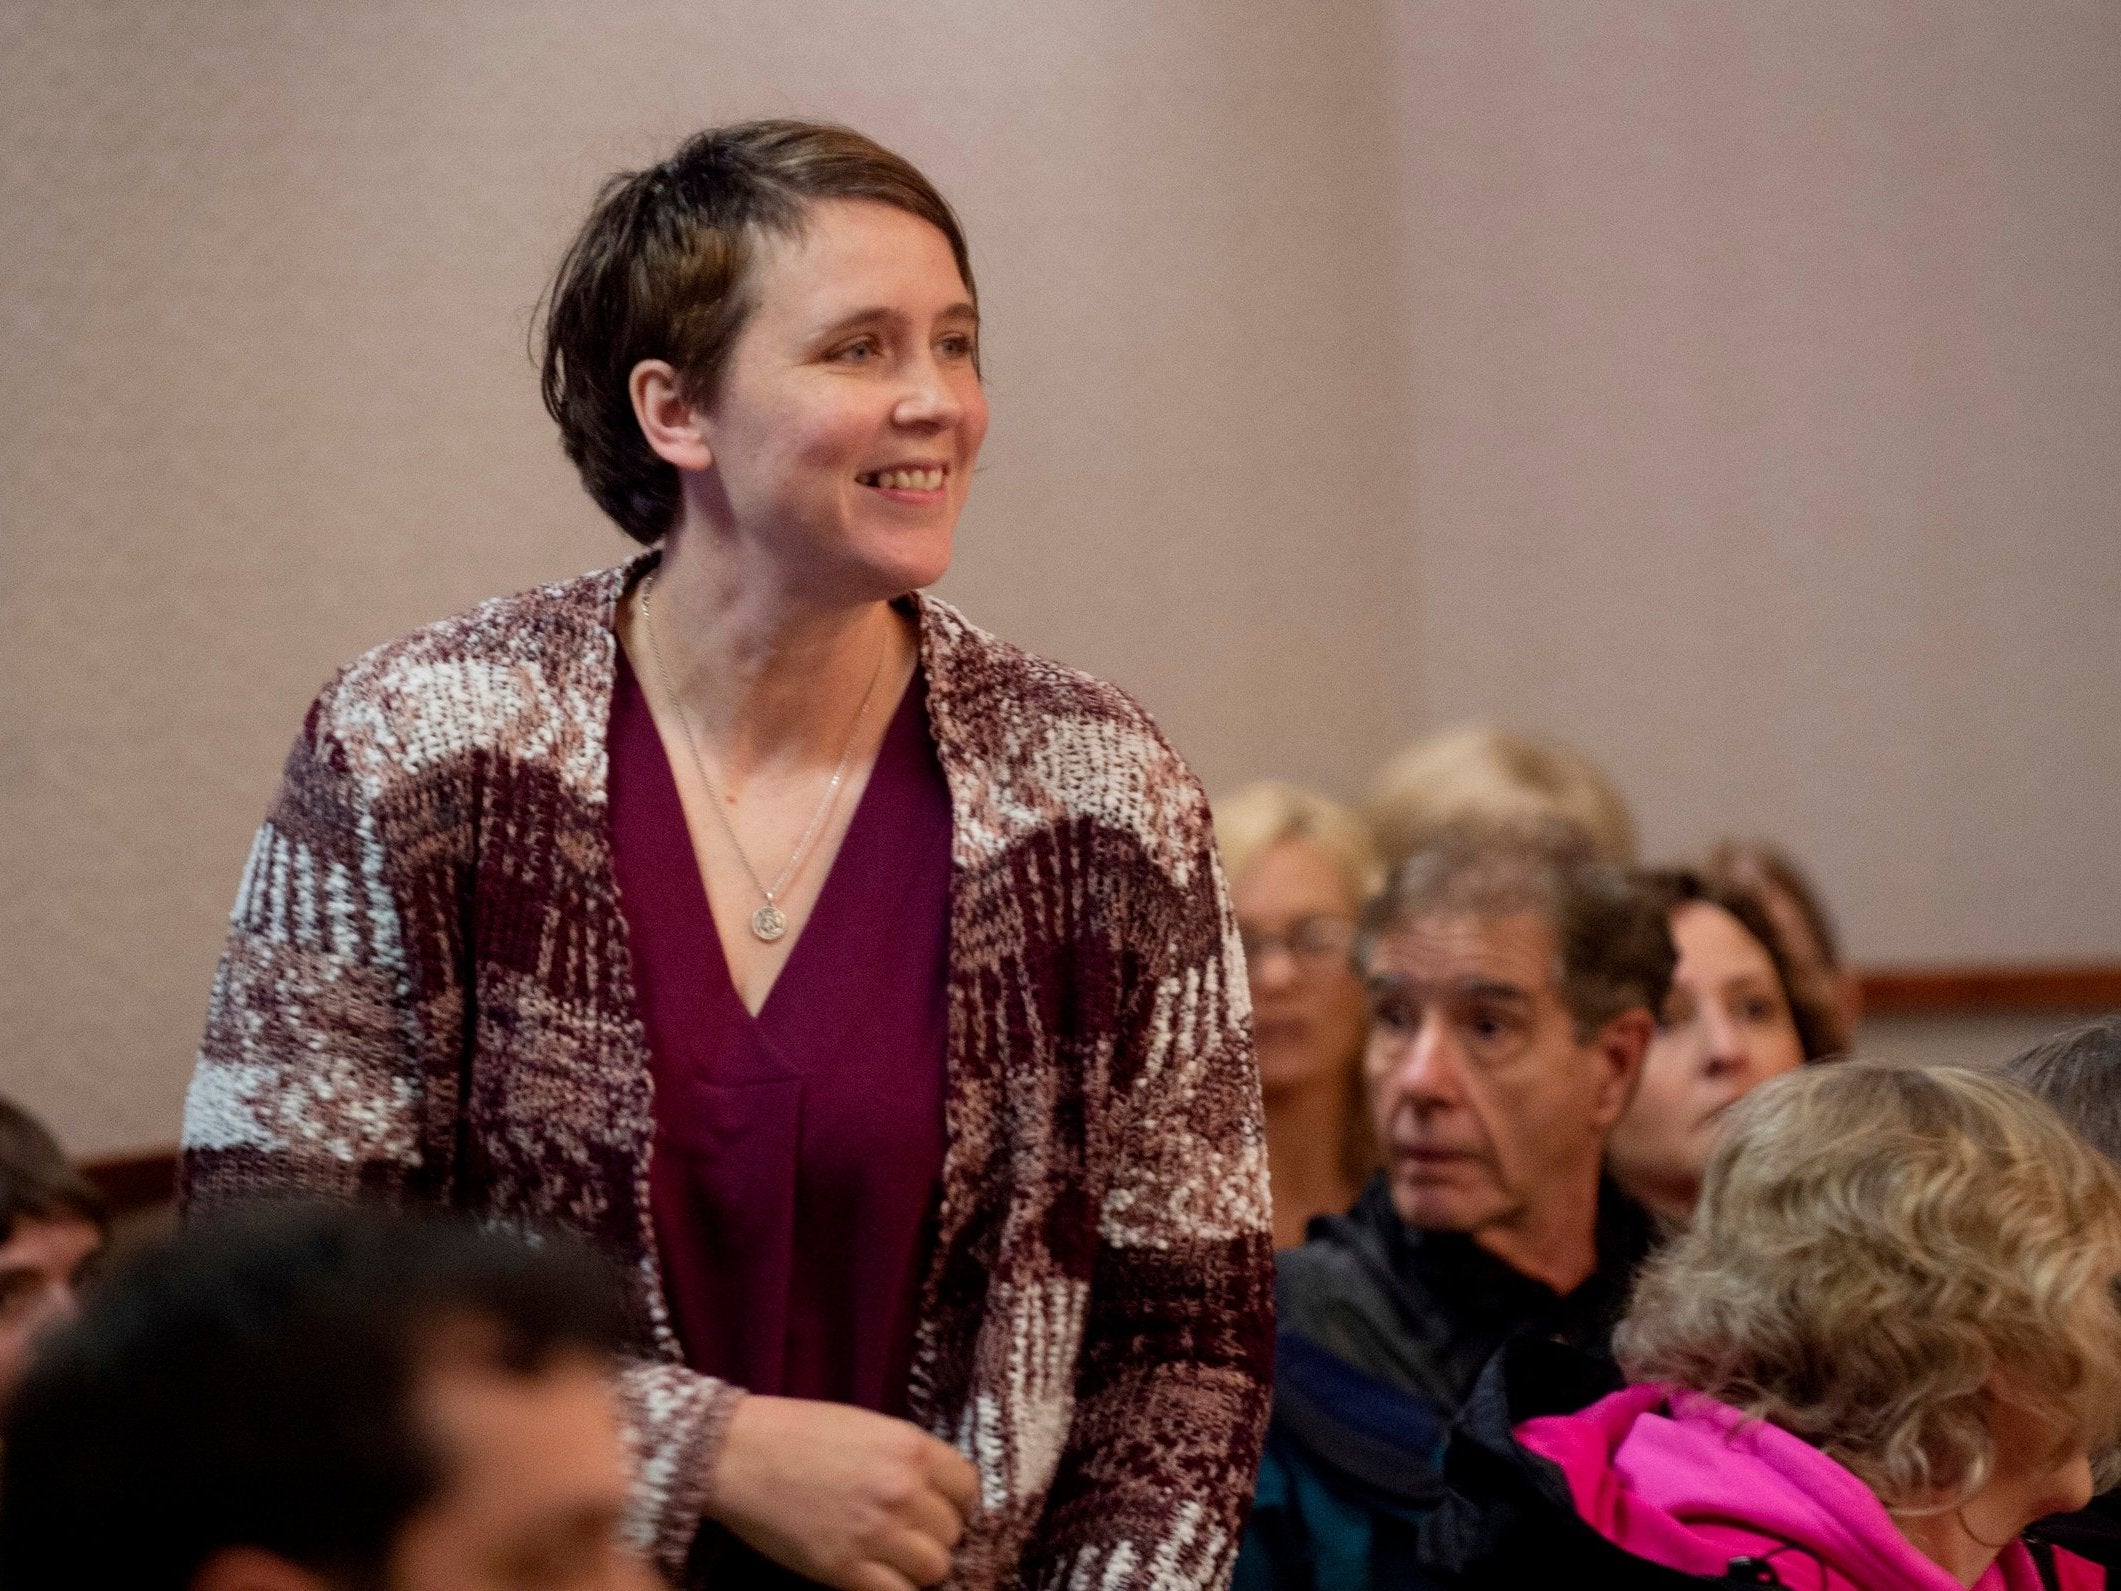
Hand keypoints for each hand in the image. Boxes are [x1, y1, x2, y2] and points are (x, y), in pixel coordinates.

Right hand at [704, 1394, 979, 1590]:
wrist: (736, 1453)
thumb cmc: (795, 1431)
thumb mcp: (865, 1426)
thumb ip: (905, 1457)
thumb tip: (933, 1491)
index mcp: (910, 1447)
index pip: (968, 1487)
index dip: (955, 1502)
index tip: (938, 1508)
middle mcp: (902, 1490)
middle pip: (952, 1532)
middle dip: (933, 1535)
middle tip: (906, 1534)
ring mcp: (876, 1533)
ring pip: (933, 1569)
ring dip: (916, 1567)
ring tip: (890, 1558)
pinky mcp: (845, 1570)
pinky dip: (892, 1590)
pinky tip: (873, 1576)